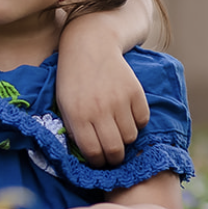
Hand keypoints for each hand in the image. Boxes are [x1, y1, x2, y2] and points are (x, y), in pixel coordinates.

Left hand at [56, 49, 148, 167]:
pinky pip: (143, 120)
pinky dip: (137, 122)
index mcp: (78, 115)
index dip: (98, 162)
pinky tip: (128, 115)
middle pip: (115, 150)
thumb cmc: (73, 79)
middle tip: (113, 155)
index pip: (93, 153)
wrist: (91, 46)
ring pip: (131, 137)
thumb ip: (75, 129)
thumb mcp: (65, 104)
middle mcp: (100, 110)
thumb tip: (90, 154)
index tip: (99, 161)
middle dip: (115, 158)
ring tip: (118, 130)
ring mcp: (119, 100)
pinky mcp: (135, 92)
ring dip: (126, 139)